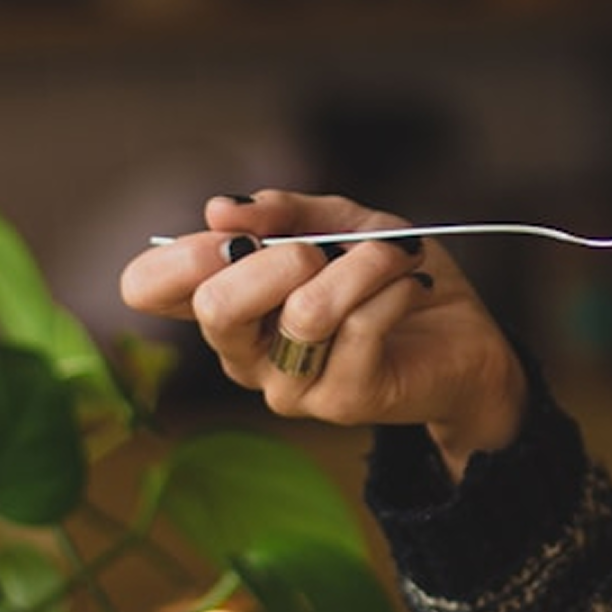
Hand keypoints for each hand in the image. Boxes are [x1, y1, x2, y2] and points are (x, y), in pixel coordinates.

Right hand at [119, 190, 527, 479]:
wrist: (464, 338)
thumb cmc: (389, 278)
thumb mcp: (339, 223)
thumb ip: (284, 211)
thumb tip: (220, 209)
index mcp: (227, 305)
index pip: (147, 289)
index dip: (179, 254)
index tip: (234, 231)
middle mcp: (244, 354)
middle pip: (215, 307)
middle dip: (277, 257)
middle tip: (322, 247)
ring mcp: (289, 386)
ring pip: (305, 312)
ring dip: (361, 265)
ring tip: (396, 254)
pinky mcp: (342, 402)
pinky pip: (361, 327)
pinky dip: (394, 287)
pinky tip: (412, 284)